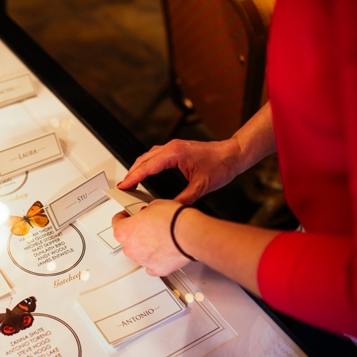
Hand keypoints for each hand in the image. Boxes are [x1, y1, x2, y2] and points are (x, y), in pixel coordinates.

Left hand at [112, 200, 189, 275]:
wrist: (189, 233)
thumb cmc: (172, 219)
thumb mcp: (155, 205)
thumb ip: (146, 212)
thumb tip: (149, 214)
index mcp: (124, 231)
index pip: (117, 222)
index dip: (123, 216)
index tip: (127, 215)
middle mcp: (130, 248)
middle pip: (128, 239)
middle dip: (136, 232)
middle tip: (149, 225)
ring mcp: (142, 260)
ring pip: (140, 253)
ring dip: (146, 246)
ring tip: (161, 237)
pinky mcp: (156, 269)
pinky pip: (152, 265)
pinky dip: (156, 259)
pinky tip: (163, 251)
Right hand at [117, 138, 242, 204]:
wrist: (234, 154)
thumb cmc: (221, 165)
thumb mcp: (201, 187)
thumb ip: (183, 199)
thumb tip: (169, 209)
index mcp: (175, 154)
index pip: (147, 167)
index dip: (133, 177)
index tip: (124, 186)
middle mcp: (172, 148)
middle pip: (143, 160)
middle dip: (131, 173)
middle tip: (123, 187)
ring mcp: (174, 147)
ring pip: (148, 156)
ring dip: (138, 168)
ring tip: (131, 181)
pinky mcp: (177, 149)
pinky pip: (155, 155)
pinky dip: (147, 164)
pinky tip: (146, 171)